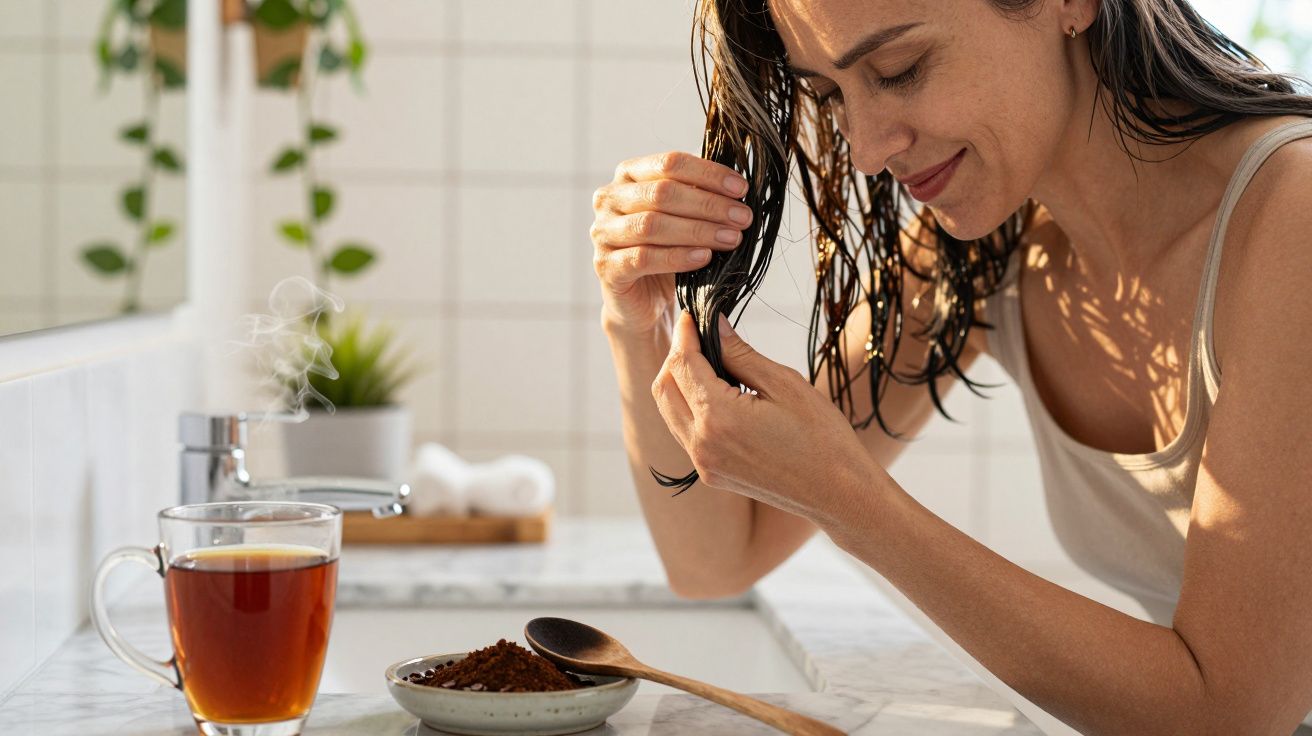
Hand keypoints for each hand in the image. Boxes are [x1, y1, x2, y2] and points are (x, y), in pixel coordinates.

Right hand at [591, 152, 752, 333]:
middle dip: (708, 204)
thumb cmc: (666, 250)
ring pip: (652, 225)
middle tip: (743, 218)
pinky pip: (643, 257)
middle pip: (662, 193)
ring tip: (731, 238)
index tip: (741, 189)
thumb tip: (738, 187)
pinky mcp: (606, 267)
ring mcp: (603, 232)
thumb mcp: (683, 217)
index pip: (669, 164)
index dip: (708, 174)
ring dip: (698, 230)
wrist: (642, 301)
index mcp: (629, 175)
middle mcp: (609, 199)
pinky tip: (704, 258)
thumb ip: (700, 197)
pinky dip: (677, 256)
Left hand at [650, 311, 879, 528]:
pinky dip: (688, 407)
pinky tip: (715, 394)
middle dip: (675, 356)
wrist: (838, 494)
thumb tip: (713, 324)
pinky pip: (684, 433)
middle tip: (699, 335)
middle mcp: (702, 444)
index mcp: (719, 418)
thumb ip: (740, 353)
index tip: (693, 314)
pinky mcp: (711, 475)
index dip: (684, 334)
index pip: (682, 364)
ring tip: (707, 361)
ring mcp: (704, 464)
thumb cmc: (822, 437)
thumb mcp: (784, 384)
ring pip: (668, 411)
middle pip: (663, 388)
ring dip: (678, 382)